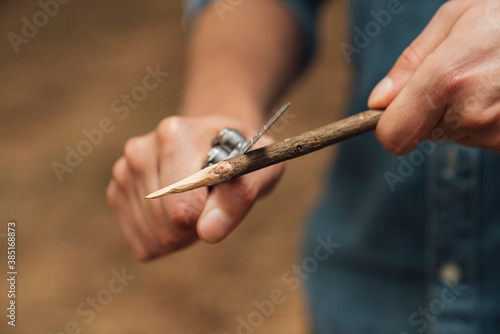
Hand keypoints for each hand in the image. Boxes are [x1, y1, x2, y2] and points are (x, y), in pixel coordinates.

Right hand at [106, 115, 283, 260]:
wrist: (215, 143)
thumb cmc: (240, 155)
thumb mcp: (260, 168)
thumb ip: (240, 196)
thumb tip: (209, 232)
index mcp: (174, 135)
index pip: (182, 208)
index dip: (209, 216)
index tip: (222, 197)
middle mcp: (140, 150)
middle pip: (166, 227)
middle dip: (196, 227)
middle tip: (212, 201)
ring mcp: (123, 173)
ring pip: (153, 239)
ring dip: (181, 235)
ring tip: (196, 203)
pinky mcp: (116, 194)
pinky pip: (142, 244)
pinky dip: (164, 240)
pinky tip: (176, 213)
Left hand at [368, 0, 499, 153]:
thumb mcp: (457, 17)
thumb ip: (410, 63)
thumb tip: (378, 102)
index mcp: (447, 80)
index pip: (393, 136)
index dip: (390, 124)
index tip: (396, 110)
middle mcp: (472, 115)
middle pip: (424, 134)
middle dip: (432, 110)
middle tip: (464, 75)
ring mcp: (499, 134)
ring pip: (457, 135)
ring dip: (464, 112)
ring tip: (492, 77)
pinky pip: (486, 138)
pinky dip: (490, 119)